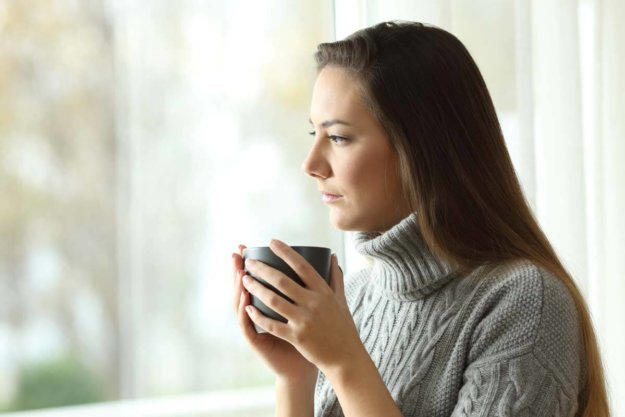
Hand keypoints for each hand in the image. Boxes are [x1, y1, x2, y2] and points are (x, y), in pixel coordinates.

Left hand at [241, 239, 362, 374]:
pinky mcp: (296, 337)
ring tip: (245, 279)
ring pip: (273, 300)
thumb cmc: (343, 328)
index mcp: (323, 292)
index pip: (302, 266)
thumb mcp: (341, 300)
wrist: (346, 358)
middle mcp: (313, 303)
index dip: (285, 252)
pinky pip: (272, 324)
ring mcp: (304, 320)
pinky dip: (258, 316)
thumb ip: (334, 278)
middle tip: (249, 262)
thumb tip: (332, 257)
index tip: (271, 242)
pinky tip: (247, 308)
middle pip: (282, 280)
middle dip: (262, 269)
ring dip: (256, 288)